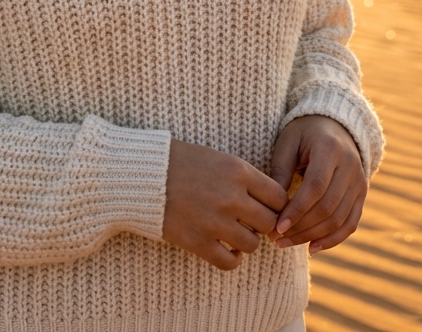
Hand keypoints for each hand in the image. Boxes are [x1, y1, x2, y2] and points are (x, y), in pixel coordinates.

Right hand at [162, 139, 288, 270]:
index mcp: (237, 171)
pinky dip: (231, 258)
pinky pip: (230, 262)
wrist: (142, 174)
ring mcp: (215, 221)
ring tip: (232, 232)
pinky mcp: (198, 242)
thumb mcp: (217, 158)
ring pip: (252, 244)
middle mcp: (231, 197)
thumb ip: (244, 179)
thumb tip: (270, 203)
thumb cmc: (180, 161)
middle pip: (269, 222)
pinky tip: (223, 247)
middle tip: (249, 221)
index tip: (266, 207)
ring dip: (245, 240)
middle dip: (261, 223)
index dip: (276, 205)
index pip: (278, 197)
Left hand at [269, 115, 366, 253]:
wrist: (334, 125)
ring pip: (339, 219)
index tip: (277, 226)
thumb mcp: (288, 143)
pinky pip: (350, 223)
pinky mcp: (361, 194)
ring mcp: (360, 182)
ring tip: (287, 243)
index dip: (296, 210)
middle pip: (327, 207)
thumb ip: (281, 171)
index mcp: (330, 149)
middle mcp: (350, 166)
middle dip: (301, 227)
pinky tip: (312, 247)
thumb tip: (271, 206)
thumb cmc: (303, 133)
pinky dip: (333, 239)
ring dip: (312, 236)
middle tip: (276, 239)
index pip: (315, 187)